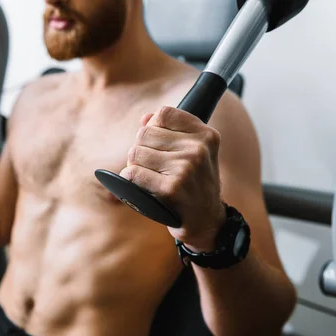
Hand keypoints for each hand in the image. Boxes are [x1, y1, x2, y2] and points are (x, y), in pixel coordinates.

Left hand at [120, 106, 225, 250]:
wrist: (206, 221)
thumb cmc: (195, 184)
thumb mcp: (193, 154)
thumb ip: (170, 131)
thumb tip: (145, 118)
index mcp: (206, 135)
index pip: (164, 113)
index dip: (154, 128)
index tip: (160, 144)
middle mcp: (198, 149)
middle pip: (145, 133)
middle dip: (142, 150)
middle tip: (153, 167)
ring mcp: (185, 168)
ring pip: (135, 153)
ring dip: (135, 166)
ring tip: (150, 178)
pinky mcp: (171, 188)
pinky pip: (133, 173)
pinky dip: (129, 180)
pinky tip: (139, 186)